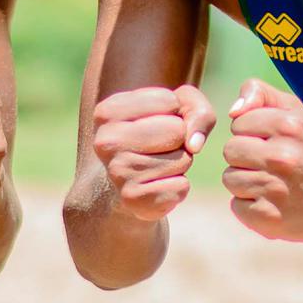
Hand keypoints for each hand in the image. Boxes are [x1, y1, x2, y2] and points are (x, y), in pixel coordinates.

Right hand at [90, 83, 216, 221]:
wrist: (127, 181)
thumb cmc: (155, 134)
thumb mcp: (176, 107)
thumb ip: (196, 109)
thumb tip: (194, 145)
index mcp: (107, 111)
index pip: (170, 102)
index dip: (174, 113)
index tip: (155, 123)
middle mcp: (106, 142)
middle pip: (177, 131)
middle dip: (180, 139)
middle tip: (159, 148)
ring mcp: (116, 173)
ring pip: (183, 160)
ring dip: (180, 163)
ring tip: (157, 165)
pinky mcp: (133, 200)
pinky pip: (181, 187)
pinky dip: (179, 186)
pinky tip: (158, 185)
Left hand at [219, 80, 302, 242]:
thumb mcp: (297, 113)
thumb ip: (261, 94)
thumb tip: (232, 111)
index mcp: (289, 126)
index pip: (238, 124)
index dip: (252, 134)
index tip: (273, 144)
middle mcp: (283, 157)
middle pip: (230, 151)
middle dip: (246, 158)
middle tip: (274, 167)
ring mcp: (275, 190)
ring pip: (230, 179)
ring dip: (247, 183)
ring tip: (275, 185)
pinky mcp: (268, 219)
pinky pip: (236, 206)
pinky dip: (251, 208)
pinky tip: (274, 205)